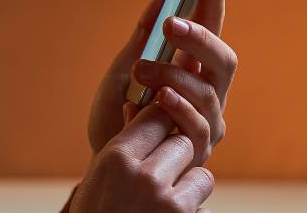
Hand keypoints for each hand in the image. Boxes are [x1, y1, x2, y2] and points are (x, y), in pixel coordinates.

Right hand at [70, 102, 214, 211]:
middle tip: (161, 173)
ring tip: (169, 200)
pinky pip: (206, 208)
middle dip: (176, 157)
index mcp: (116, 158)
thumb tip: (138, 104)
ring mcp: (169, 202)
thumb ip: (125, 144)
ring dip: (191, 186)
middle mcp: (144, 176)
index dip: (160, 124)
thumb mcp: (100, 177)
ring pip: (203, 174)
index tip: (158, 134)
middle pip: (182, 142)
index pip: (156, 116)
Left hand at [87, 0, 237, 164]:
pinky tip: (158, 100)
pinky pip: (198, 126)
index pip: (210, 21)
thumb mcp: (122, 69)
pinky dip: (177, 108)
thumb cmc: (116, 116)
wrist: (105, 164)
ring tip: (141, 72)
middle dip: (199, 37)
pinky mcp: (197, 149)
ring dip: (173, 75)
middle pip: (222, 57)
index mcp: (190, 66)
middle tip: (170, 24)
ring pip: (208, 89)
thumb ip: (143, 37)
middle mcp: (207, 90)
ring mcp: (206, 120)